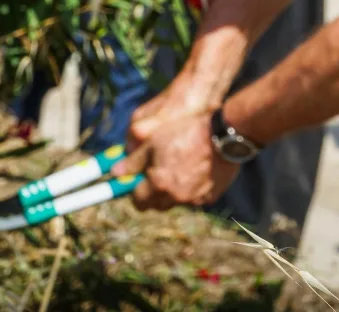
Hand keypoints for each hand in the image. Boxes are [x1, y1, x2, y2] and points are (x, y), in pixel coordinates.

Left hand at [113, 112, 239, 210]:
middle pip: (156, 205)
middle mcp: (175, 196)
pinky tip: (196, 171)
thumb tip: (115, 172)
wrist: (223, 136)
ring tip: (179, 169)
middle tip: (156, 174)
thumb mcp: (154, 141)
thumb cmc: (186, 133)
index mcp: (158, 184)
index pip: (138, 201)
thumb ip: (133, 161)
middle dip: (152, 193)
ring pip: (176, 201)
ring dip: (172, 191)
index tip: (135, 183)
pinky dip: (192, 189)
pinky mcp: (210, 197)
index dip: (134, 191)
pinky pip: (195, 198)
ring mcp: (195, 199)